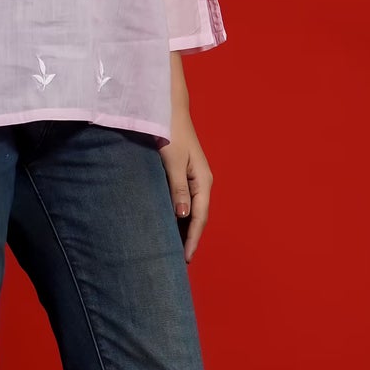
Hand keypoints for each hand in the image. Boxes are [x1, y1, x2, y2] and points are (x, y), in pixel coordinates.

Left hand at [161, 102, 211, 264]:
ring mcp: (192, 177)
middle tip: (177, 263)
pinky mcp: (182, 173)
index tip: (184, 259)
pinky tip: (166, 224)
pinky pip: (181, 200)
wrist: (167, 107)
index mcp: (203, 180)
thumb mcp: (173, 161)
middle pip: (196, 217)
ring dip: (181, 229)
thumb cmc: (170, 131)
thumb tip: (182, 215)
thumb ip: (178, 188)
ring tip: (171, 249)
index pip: (199, 218)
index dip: (191, 239)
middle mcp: (201, 181)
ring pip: (188, 210)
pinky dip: (175, 215)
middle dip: (188, 239)